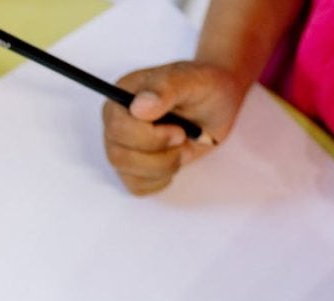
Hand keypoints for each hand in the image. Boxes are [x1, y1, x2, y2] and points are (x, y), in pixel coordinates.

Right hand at [102, 62, 246, 194]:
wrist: (217, 103)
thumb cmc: (203, 87)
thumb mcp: (192, 80)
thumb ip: (165, 88)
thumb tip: (138, 107)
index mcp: (122, 96)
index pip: (116, 127)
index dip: (148, 137)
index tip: (179, 131)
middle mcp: (116, 123)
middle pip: (119, 156)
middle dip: (159, 155)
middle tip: (183, 139)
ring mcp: (122, 148)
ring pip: (129, 174)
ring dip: (164, 167)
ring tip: (183, 148)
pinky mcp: (133, 168)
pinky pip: (139, 187)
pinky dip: (162, 178)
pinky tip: (175, 159)